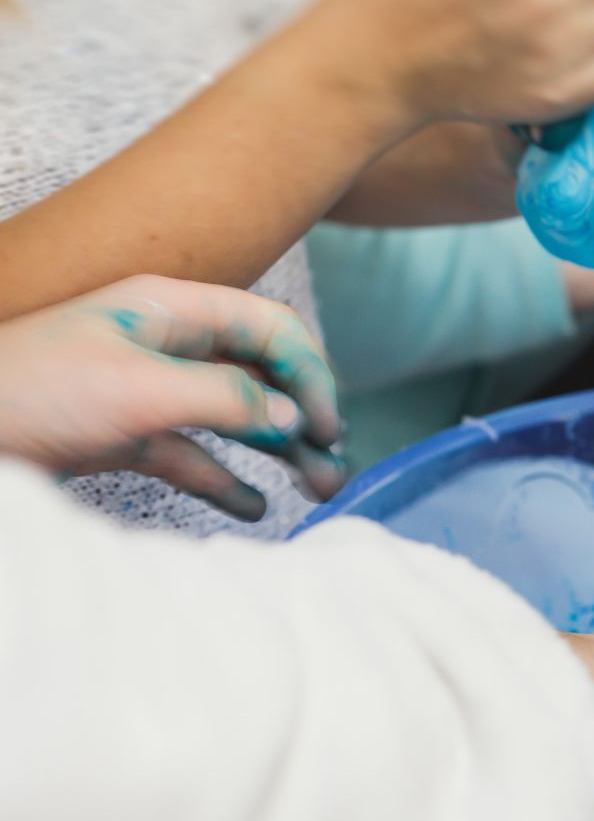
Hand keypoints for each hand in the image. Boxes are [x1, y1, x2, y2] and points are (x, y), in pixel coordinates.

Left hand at [0, 277, 342, 520]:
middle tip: (334, 465)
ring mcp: (146, 392)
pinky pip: (193, 456)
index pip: (271, 328)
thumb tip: (292, 418)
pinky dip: (227, 482)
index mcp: (172, 312)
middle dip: (305, 417)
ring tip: (318, 489)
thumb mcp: (140, 389)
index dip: (310, 373)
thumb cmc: (33, 393)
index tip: (326, 426)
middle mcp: (167, 346)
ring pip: (235, 417)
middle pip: (262, 373)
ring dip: (280, 452)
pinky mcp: (124, 436)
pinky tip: (253, 508)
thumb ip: (227, 398)